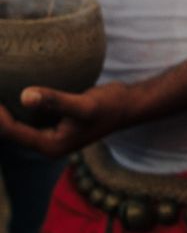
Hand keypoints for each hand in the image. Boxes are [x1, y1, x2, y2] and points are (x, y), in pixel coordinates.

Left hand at [0, 81, 135, 156]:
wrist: (128, 105)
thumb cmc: (110, 105)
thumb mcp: (84, 104)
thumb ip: (55, 101)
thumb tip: (24, 95)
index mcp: (50, 145)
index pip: (10, 131)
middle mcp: (47, 144)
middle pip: (10, 130)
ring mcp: (50, 134)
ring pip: (17, 123)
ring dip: (6, 110)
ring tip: (0, 87)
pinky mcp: (54, 124)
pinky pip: (28, 116)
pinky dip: (18, 105)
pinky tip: (13, 89)